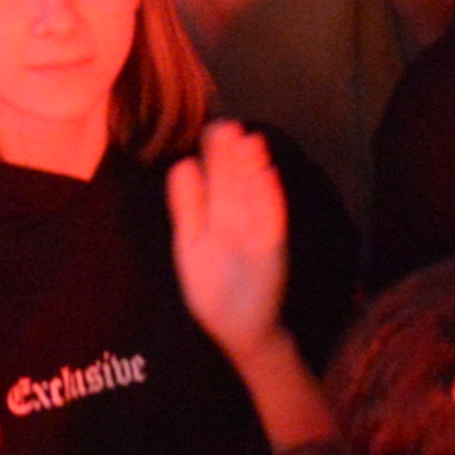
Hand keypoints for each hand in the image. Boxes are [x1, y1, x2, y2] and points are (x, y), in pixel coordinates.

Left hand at [163, 120, 290, 360]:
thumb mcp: (191, 242)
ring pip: (253, 195)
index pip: (215, 181)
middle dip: (232, 156)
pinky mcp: (270, 251)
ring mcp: (254, 233)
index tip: (213, 129)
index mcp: (214, 217)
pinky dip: (270, 199)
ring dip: (254, 169)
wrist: (237, 329)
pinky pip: (271, 221)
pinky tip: (266, 176)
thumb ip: (187, 206)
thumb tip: (184, 164)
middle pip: (234, 183)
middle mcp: (236, 220)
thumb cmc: (213, 288)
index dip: (215, 156)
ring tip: (251, 142)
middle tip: (228, 125)